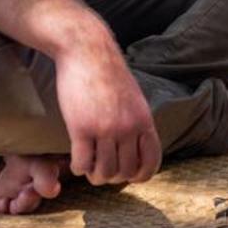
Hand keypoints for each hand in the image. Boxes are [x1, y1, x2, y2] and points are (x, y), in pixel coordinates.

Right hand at [52, 32, 160, 187]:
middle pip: (125, 172)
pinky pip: (82, 163)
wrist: (87, 50)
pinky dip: (79, 168)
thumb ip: (137, 122)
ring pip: (103, 173)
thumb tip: (139, 148)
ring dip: (94, 175)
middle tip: (101, 169)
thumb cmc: (108, 74)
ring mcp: (105, 129)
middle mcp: (128, 128)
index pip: (151, 162)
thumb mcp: (134, 99)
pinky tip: (76, 160)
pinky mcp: (81, 127)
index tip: (127, 175)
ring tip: (89, 166)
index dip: (140, 176)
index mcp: (144, 121)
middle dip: (113, 177)